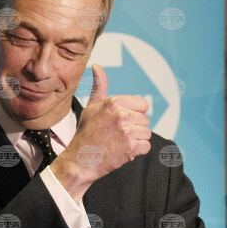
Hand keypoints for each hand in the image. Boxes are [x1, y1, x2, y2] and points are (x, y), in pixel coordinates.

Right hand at [50, 64, 151, 200]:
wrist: (79, 161)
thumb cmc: (86, 135)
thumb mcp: (91, 108)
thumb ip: (100, 87)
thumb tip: (97, 66)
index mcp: (114, 102)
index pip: (142, 105)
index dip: (133, 114)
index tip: (118, 122)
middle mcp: (121, 115)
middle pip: (145, 120)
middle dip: (134, 129)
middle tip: (115, 135)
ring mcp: (127, 131)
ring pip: (146, 133)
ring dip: (135, 140)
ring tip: (118, 143)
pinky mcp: (132, 147)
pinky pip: (146, 146)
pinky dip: (136, 152)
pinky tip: (121, 151)